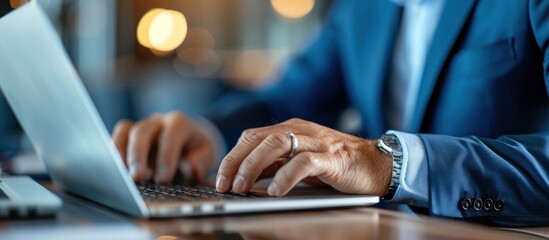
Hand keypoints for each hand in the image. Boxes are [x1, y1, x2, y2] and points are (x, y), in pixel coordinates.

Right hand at [112, 112, 214, 183]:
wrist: (191, 140)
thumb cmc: (198, 149)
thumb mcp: (207, 154)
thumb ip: (201, 161)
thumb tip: (189, 167)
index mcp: (180, 123)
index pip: (171, 134)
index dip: (166, 156)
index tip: (163, 179)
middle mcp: (159, 121)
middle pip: (143, 131)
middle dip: (138, 156)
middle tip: (137, 178)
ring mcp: (143, 125)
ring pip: (126, 130)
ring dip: (121, 154)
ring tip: (122, 176)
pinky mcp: (130, 133)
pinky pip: (118, 135)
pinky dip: (115, 152)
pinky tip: (116, 171)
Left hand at [215, 118, 391, 196]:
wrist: (378, 164)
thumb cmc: (337, 165)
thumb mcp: (299, 162)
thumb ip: (276, 164)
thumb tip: (246, 177)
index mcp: (289, 129)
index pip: (251, 137)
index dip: (232, 157)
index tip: (220, 179)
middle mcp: (299, 130)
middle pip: (258, 138)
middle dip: (236, 162)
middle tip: (225, 185)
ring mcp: (316, 142)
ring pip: (276, 144)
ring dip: (253, 166)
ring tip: (242, 188)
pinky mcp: (331, 157)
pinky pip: (304, 162)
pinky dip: (285, 176)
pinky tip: (275, 191)